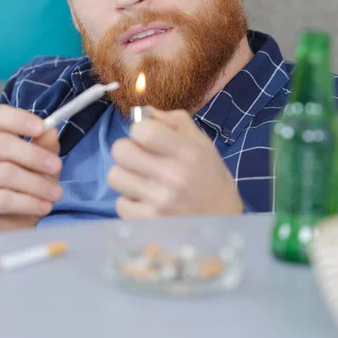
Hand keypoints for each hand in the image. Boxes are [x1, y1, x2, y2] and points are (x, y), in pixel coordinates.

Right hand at [0, 105, 62, 232]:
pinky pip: (4, 199)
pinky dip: (30, 202)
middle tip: (57, 166)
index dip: (18, 118)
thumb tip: (51, 131)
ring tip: (57, 193)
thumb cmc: (26, 187)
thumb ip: (45, 147)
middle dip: (34, 155)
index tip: (41, 127)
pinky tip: (45, 206)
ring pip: (6, 173)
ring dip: (38, 184)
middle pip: (1, 144)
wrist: (14, 225)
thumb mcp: (42, 165)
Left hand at [108, 107, 242, 218]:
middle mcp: (173, 176)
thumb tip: (142, 112)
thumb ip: (174, 122)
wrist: (223, 225)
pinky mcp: (148, 224)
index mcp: (189, 152)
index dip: (140, 130)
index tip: (149, 138)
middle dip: (128, 151)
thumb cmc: (211, 180)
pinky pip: (119, 204)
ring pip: (115, 176)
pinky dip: (131, 202)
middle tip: (141, 160)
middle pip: (120, 151)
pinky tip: (147, 203)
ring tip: (144, 182)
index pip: (142, 129)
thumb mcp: (203, 145)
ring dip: (127, 177)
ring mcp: (159, 202)